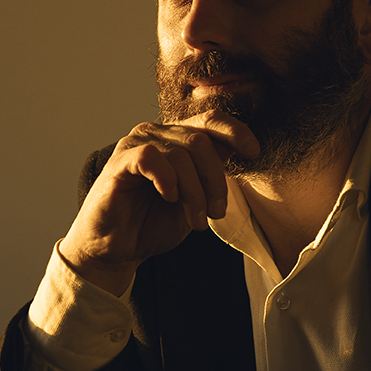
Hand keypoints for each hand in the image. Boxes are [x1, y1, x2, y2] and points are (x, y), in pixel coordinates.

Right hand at [58, 110, 259, 295]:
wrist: (117, 250)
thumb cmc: (153, 223)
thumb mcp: (195, 199)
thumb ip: (212, 174)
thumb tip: (240, 154)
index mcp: (177, 139)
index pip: (210, 120)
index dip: (236, 131)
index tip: (253, 153)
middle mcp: (157, 134)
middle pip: (201, 141)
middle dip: (216, 180)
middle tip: (217, 212)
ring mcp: (136, 144)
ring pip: (181, 153)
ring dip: (195, 192)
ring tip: (195, 220)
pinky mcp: (120, 161)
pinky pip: (151, 157)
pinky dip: (168, 179)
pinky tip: (169, 197)